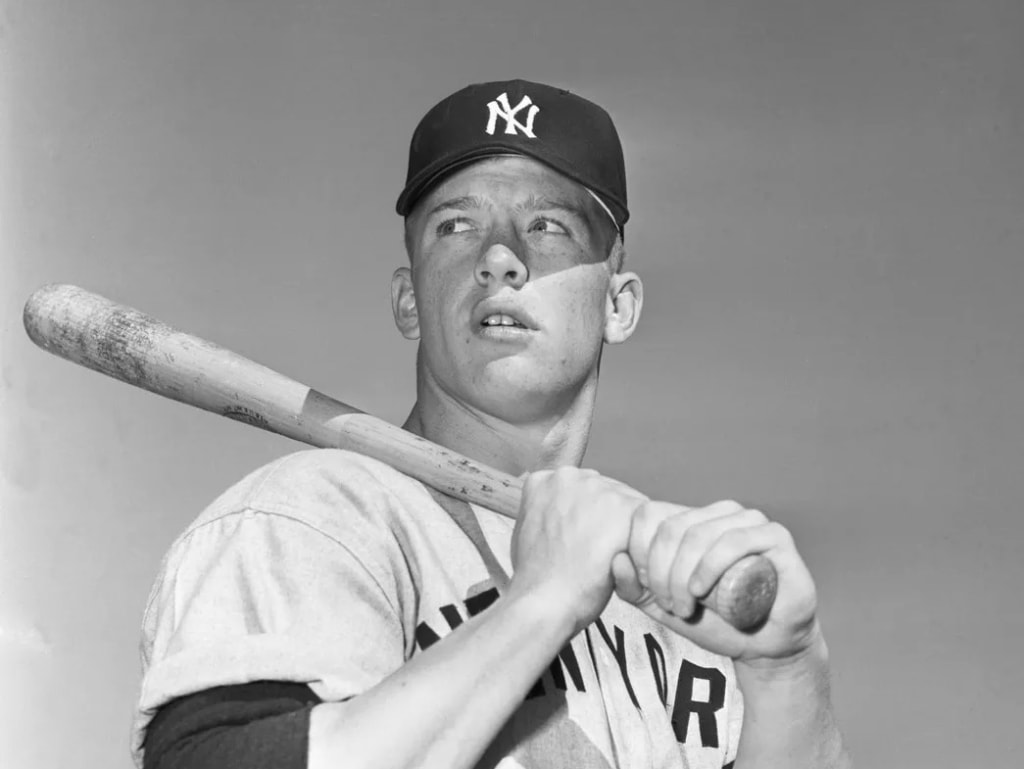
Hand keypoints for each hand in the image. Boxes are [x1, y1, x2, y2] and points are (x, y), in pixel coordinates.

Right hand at [509, 468, 646, 634]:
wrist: (543, 602)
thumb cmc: (536, 579)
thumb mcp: (528, 533)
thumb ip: (548, 514)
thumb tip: (563, 515)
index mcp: (544, 480)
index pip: (583, 489)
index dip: (590, 516)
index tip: (586, 536)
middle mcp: (570, 477)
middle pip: (607, 492)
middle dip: (609, 520)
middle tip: (598, 552)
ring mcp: (597, 489)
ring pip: (629, 506)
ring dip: (626, 531)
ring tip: (607, 560)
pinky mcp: (623, 508)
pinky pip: (646, 523)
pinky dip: (640, 545)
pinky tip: (621, 563)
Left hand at [612, 500, 819, 662]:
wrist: (764, 647)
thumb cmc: (715, 622)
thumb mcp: (663, 607)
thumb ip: (634, 588)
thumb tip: (616, 560)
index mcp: (693, 518)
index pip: (650, 515)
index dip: (640, 554)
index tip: (648, 590)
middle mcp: (720, 513)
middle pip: (671, 528)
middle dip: (661, 573)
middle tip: (670, 606)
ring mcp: (750, 521)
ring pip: (700, 535)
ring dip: (683, 576)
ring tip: (685, 607)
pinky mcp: (775, 537)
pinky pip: (735, 540)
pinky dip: (711, 565)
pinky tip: (700, 590)